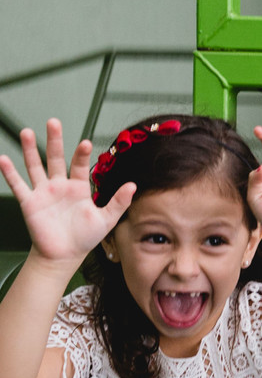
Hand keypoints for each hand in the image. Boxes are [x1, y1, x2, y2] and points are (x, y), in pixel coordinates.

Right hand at [0, 119, 133, 265]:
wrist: (64, 255)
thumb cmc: (85, 237)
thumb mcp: (106, 219)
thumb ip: (118, 202)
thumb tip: (133, 185)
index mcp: (79, 188)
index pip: (79, 165)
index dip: (81, 154)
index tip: (85, 143)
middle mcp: (59, 186)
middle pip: (55, 158)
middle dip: (54, 141)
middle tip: (53, 122)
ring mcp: (43, 192)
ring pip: (34, 166)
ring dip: (29, 150)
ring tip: (26, 132)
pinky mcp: (30, 202)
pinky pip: (18, 185)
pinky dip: (9, 173)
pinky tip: (2, 159)